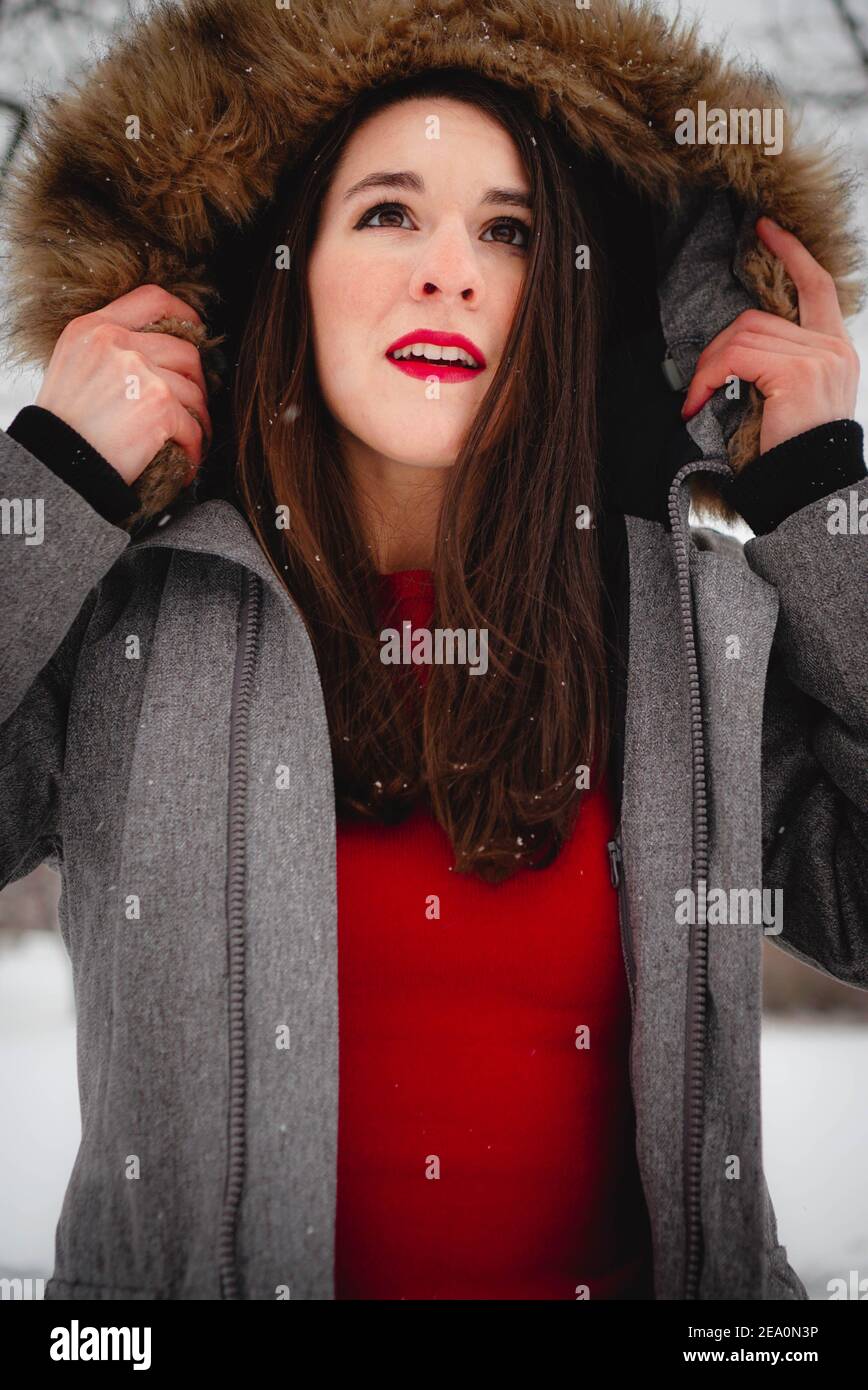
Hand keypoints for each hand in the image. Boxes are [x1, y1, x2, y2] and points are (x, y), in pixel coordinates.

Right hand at [35, 284, 211, 486]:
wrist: (55, 464)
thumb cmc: (63, 425)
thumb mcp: (73, 366)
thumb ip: (109, 351)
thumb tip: (157, 353)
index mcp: (93, 328)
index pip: (152, 300)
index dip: (183, 314)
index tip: (195, 332)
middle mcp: (116, 343)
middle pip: (184, 350)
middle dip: (196, 380)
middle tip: (193, 403)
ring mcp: (140, 372)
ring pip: (194, 390)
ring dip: (198, 417)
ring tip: (190, 435)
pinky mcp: (159, 405)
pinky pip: (193, 424)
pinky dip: (194, 444)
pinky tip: (185, 457)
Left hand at [681, 217, 859, 453]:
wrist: (811, 492)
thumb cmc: (795, 458)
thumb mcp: (791, 404)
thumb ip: (779, 368)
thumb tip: (736, 354)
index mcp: (835, 350)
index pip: (817, 286)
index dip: (791, 254)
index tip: (765, 230)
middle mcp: (833, 348)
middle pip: (760, 316)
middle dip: (719, 346)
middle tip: (699, 382)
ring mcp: (818, 357)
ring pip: (744, 334)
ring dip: (709, 365)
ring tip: (698, 397)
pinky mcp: (797, 371)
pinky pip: (736, 356)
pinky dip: (709, 377)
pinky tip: (699, 402)